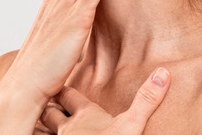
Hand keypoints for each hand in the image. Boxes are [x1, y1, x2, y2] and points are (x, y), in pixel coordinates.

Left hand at [39, 67, 171, 134]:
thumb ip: (145, 100)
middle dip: (48, 104)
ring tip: (38, 121)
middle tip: (45, 98)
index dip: (63, 87)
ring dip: (41, 125)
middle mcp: (68, 128)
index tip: (58, 78)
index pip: (68, 94)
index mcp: (85, 115)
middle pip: (50, 111)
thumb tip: (163, 72)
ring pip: (42, 130)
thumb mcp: (132, 125)